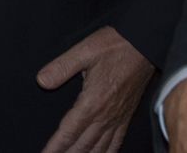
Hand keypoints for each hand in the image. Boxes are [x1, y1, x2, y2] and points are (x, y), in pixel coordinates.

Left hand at [35, 26, 154, 152]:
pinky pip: (116, 142)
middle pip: (82, 145)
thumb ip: (62, 67)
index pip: (68, 132)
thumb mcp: (84, 50)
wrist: (145, 44)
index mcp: (92, 101)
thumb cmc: (116, 46)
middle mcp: (105, 115)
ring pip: (98, 148)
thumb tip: (41, 81)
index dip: (55, 147)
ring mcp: (117, 118)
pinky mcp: (126, 116)